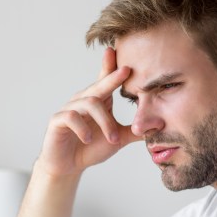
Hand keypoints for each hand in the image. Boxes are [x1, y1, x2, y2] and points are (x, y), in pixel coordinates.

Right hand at [37, 48, 139, 176]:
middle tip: (125, 71)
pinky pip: (70, 116)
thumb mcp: (118, 139)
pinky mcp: (57, 121)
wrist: (68, 165)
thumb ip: (135, 131)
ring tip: (113, 138)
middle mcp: (82, 101)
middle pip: (99, 86)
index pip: (105, 80)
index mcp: (98, 101)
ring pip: (90, 103)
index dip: (111, 66)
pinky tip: (89, 139)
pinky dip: (83, 128)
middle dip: (112, 78)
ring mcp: (69, 109)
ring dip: (105, 122)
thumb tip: (159, 126)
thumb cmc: (91, 147)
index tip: (117, 50)